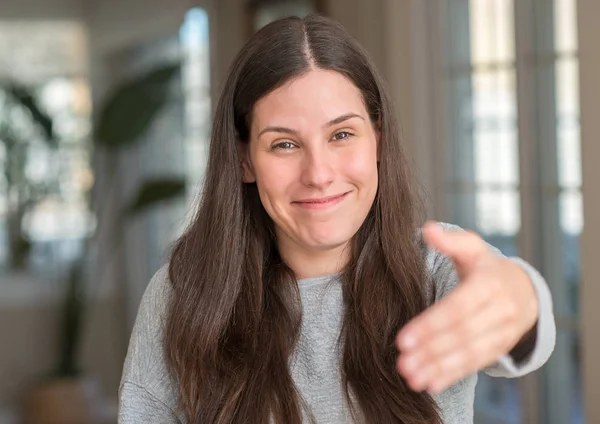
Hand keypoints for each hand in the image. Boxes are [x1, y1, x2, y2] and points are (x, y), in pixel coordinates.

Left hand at [395, 221, 538, 393]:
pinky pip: (476, 364)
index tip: (402, 339)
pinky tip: (430, 384)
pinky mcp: (501, 348)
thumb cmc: (486, 267)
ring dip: (439, 367)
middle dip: (430, 350)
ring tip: (411, 377)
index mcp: (490, 283)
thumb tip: (427, 230)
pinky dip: (452, 375)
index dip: (430, 325)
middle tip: (402, 363)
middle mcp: (501, 310)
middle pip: (462, 334)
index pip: (457, 308)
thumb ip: (450, 241)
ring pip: (469, 353)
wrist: (524, 289)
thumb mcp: (472, 248)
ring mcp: (504, 331)